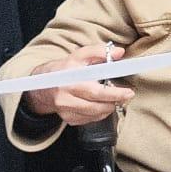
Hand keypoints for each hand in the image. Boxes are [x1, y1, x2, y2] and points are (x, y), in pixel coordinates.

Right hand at [22, 44, 136, 126]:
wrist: (42, 85)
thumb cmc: (65, 69)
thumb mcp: (80, 55)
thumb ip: (100, 51)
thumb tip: (120, 52)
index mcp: (69, 79)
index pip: (95, 91)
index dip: (114, 93)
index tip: (128, 92)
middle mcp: (65, 96)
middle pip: (96, 105)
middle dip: (114, 101)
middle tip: (126, 95)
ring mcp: (65, 110)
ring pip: (94, 114)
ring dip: (108, 107)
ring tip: (114, 98)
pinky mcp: (66, 118)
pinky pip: (89, 120)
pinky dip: (99, 113)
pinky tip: (100, 104)